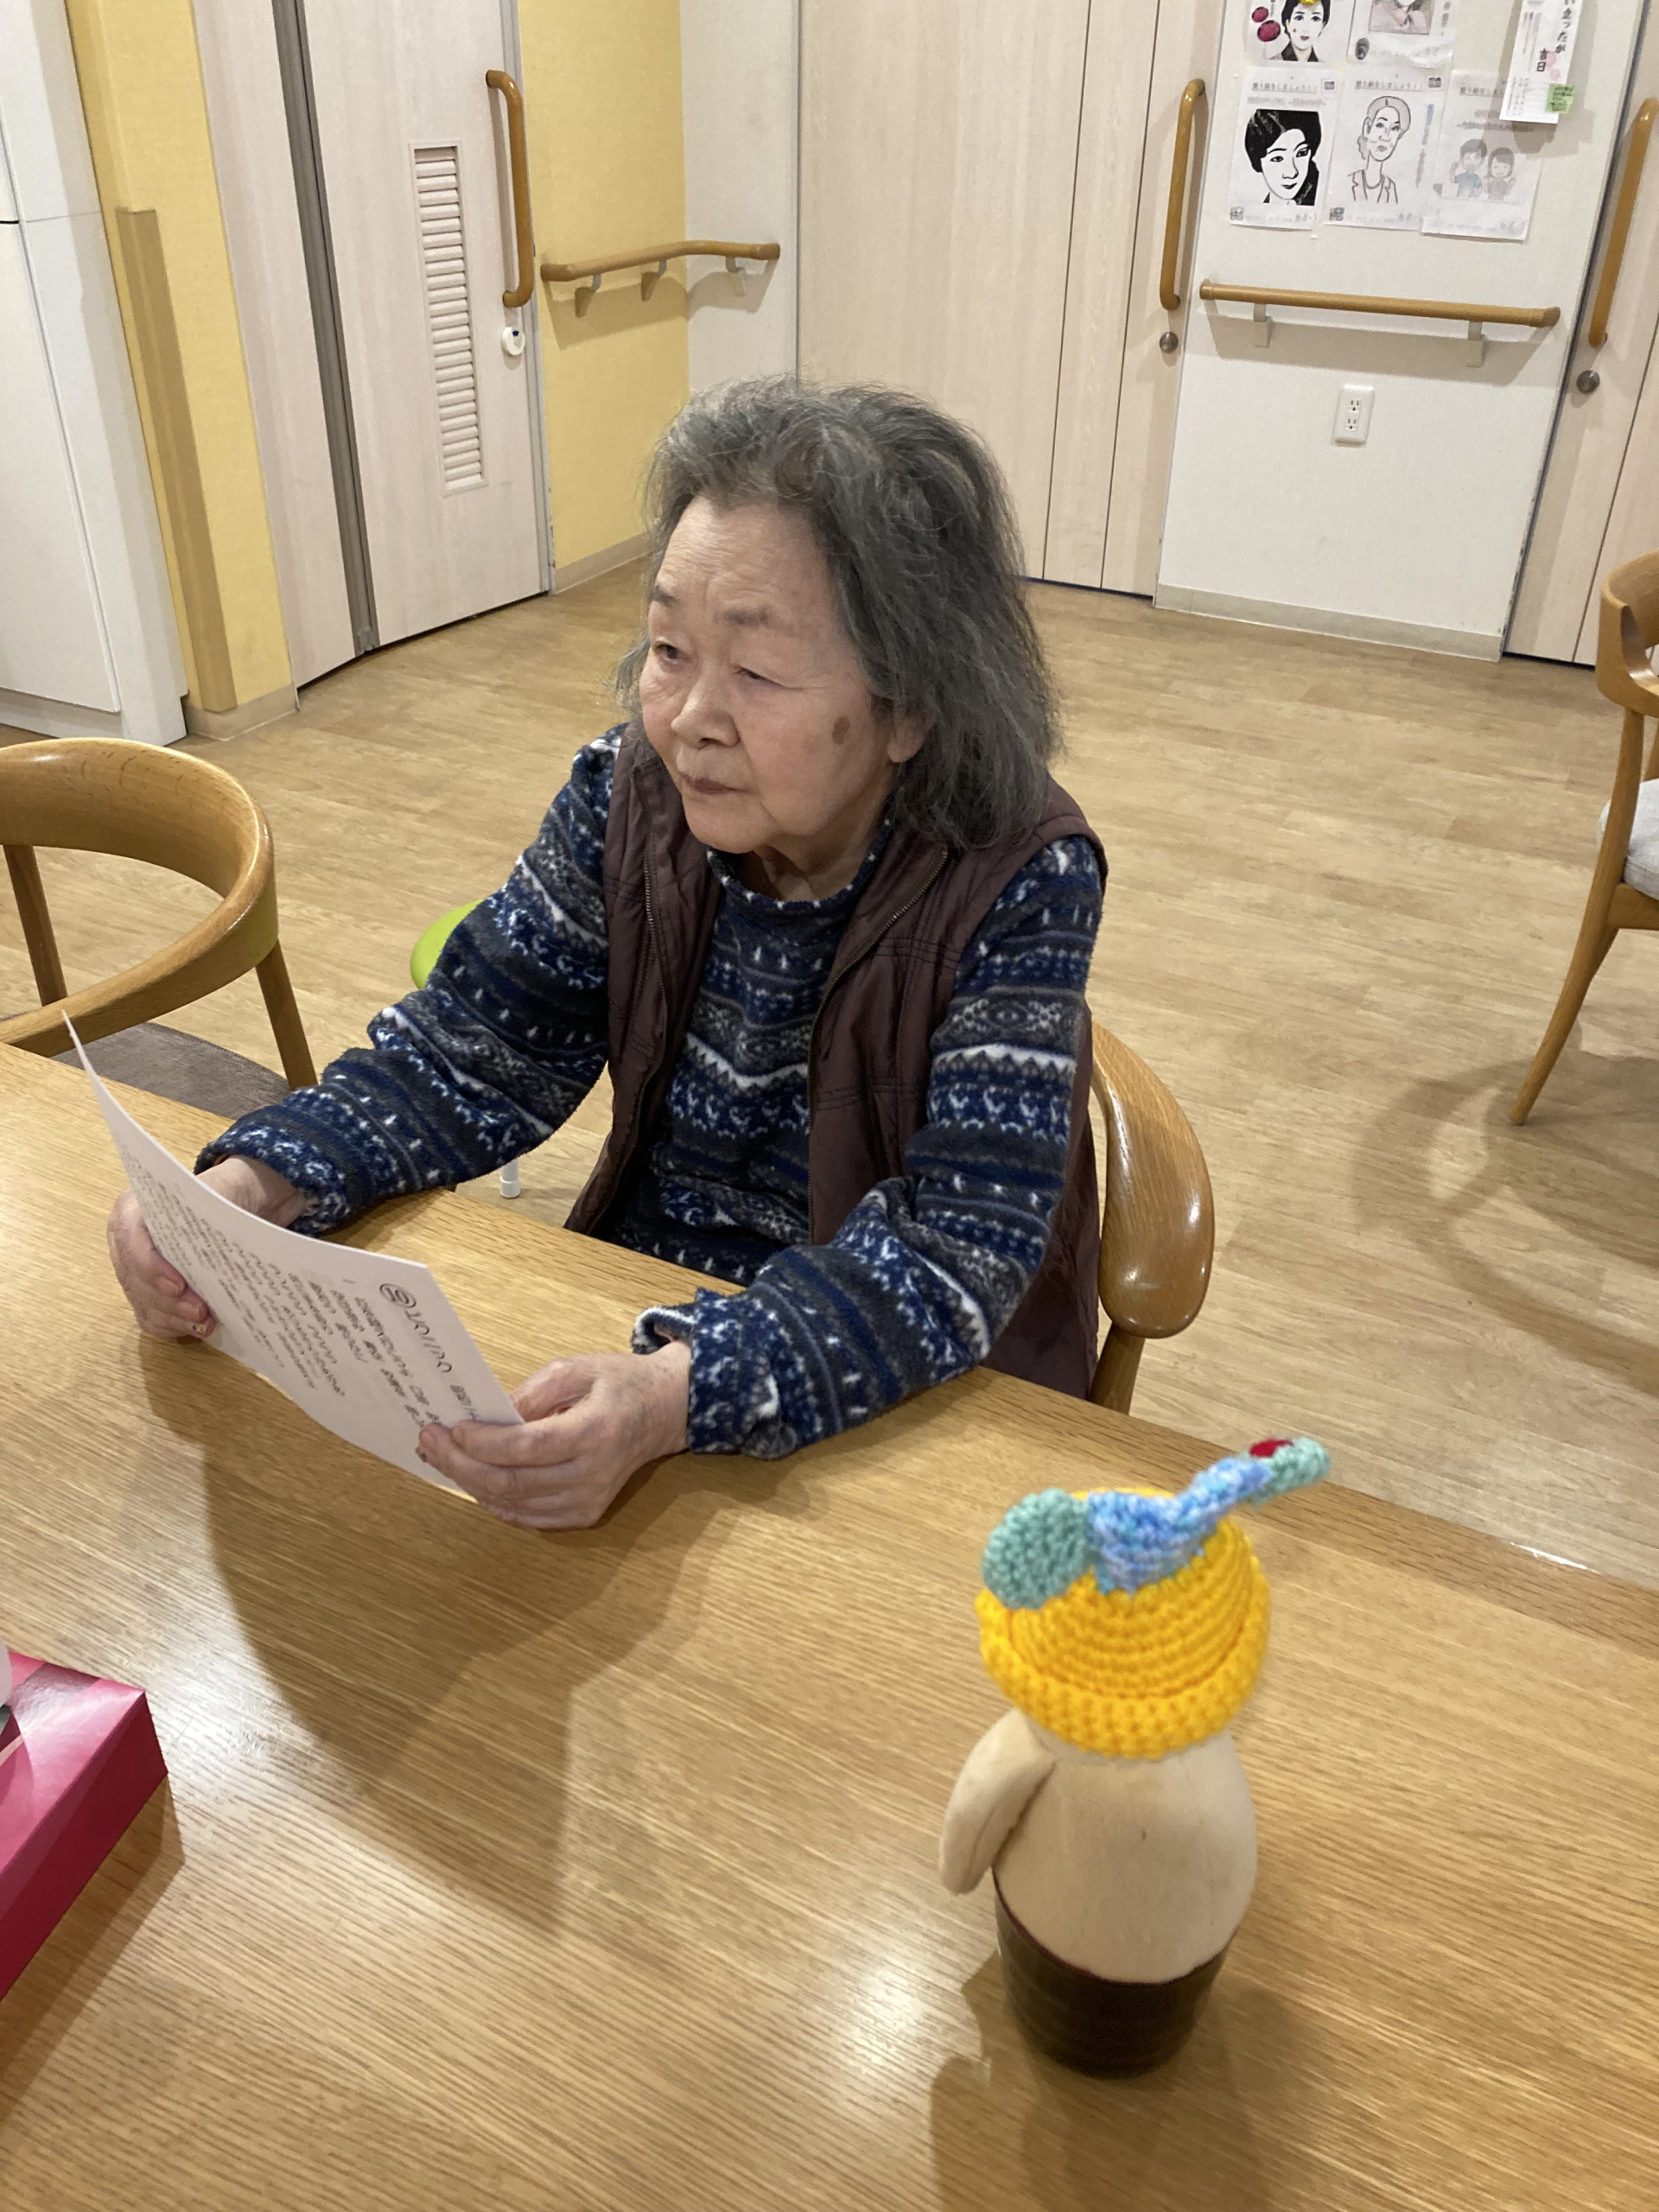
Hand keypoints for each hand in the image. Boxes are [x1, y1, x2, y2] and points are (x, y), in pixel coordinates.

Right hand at [107, 1155, 306, 1339]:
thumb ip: (212, 1206)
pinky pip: (148, 1317)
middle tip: (201, 1311)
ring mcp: (131, 1270)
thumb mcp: (220, 1189)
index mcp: (132, 1208)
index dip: (150, 1267)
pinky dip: (172, 1326)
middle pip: (134, 1279)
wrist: (232, 1202)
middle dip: (168, 1301)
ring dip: (173, 1318)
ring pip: (141, 1302)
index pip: (129, 1239)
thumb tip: (217, 1235)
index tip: (178, 1285)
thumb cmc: (222, 1194)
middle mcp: (124, 1240)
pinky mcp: (144, 1293)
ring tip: (204, 1323)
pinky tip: (195, 1329)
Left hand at [420, 1342, 691, 1528]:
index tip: (451, 1426)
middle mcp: (593, 1474)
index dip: (482, 1442)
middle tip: (430, 1441)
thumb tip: (486, 1418)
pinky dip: (493, 1501)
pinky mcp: (584, 1514)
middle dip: (461, 1463)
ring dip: (470, 1483)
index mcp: (595, 1432)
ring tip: (443, 1456)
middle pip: (511, 1482)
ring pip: (513, 1504)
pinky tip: (473, 1478)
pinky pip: (527, 1517)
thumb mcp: (575, 1368)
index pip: (526, 1447)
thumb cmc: (619, 1384)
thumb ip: (530, 1393)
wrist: (663, 1412)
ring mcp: (589, 1500)